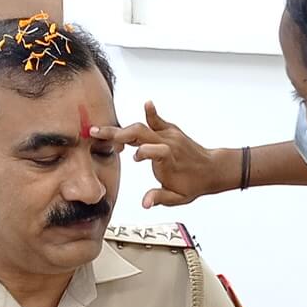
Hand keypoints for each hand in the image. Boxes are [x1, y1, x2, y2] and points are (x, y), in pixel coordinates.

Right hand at [91, 101, 238, 207]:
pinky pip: (158, 120)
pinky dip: (151, 112)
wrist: (212, 169)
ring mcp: (169, 135)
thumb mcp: (178, 197)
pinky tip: (147, 103)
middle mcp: (169, 143)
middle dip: (117, 133)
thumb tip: (144, 203)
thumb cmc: (194, 184)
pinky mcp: (170, 130)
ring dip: (122, 128)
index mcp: (169, 159)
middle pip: (140, 133)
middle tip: (94, 133)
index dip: (144, 153)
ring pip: (142, 127)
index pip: (155, 151)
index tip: (133, 158)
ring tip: (100, 129)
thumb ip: (160, 197)